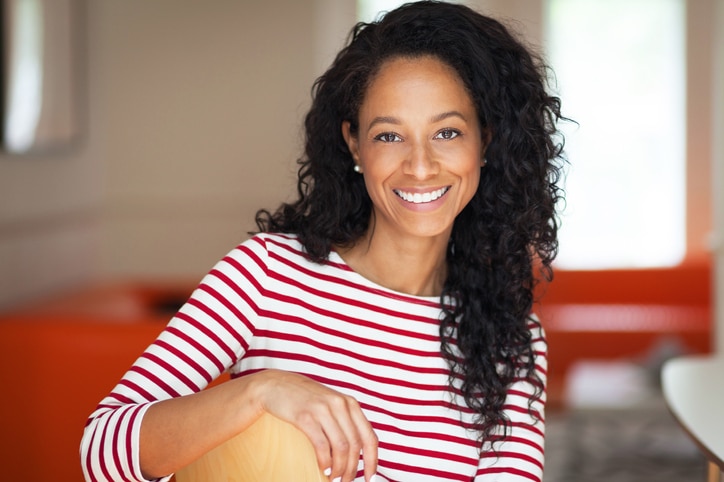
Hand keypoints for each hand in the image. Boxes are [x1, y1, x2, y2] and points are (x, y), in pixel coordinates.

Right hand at [249, 369, 377, 481]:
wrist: (276, 385)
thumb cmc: (304, 399)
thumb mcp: (330, 404)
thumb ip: (345, 421)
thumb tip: (356, 453)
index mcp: (350, 403)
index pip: (369, 436)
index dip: (373, 460)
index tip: (371, 477)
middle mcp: (340, 405)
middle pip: (355, 445)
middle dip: (352, 469)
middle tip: (345, 481)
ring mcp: (323, 410)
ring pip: (341, 447)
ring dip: (339, 468)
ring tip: (334, 478)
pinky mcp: (305, 417)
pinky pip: (322, 445)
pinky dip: (325, 461)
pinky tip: (323, 468)